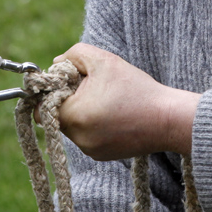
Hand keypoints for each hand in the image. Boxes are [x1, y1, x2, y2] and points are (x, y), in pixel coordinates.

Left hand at [51, 43, 199, 160]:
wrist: (169, 119)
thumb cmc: (135, 88)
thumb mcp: (102, 59)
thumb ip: (72, 55)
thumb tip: (56, 65)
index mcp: (73, 117)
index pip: (41, 108)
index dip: (52, 91)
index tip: (70, 81)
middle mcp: (78, 139)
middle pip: (58, 116)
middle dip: (69, 100)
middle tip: (92, 87)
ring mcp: (91, 151)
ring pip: (73, 127)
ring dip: (83, 112)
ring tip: (107, 100)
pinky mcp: (103, 156)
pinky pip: (88, 137)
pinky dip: (95, 125)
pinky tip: (115, 114)